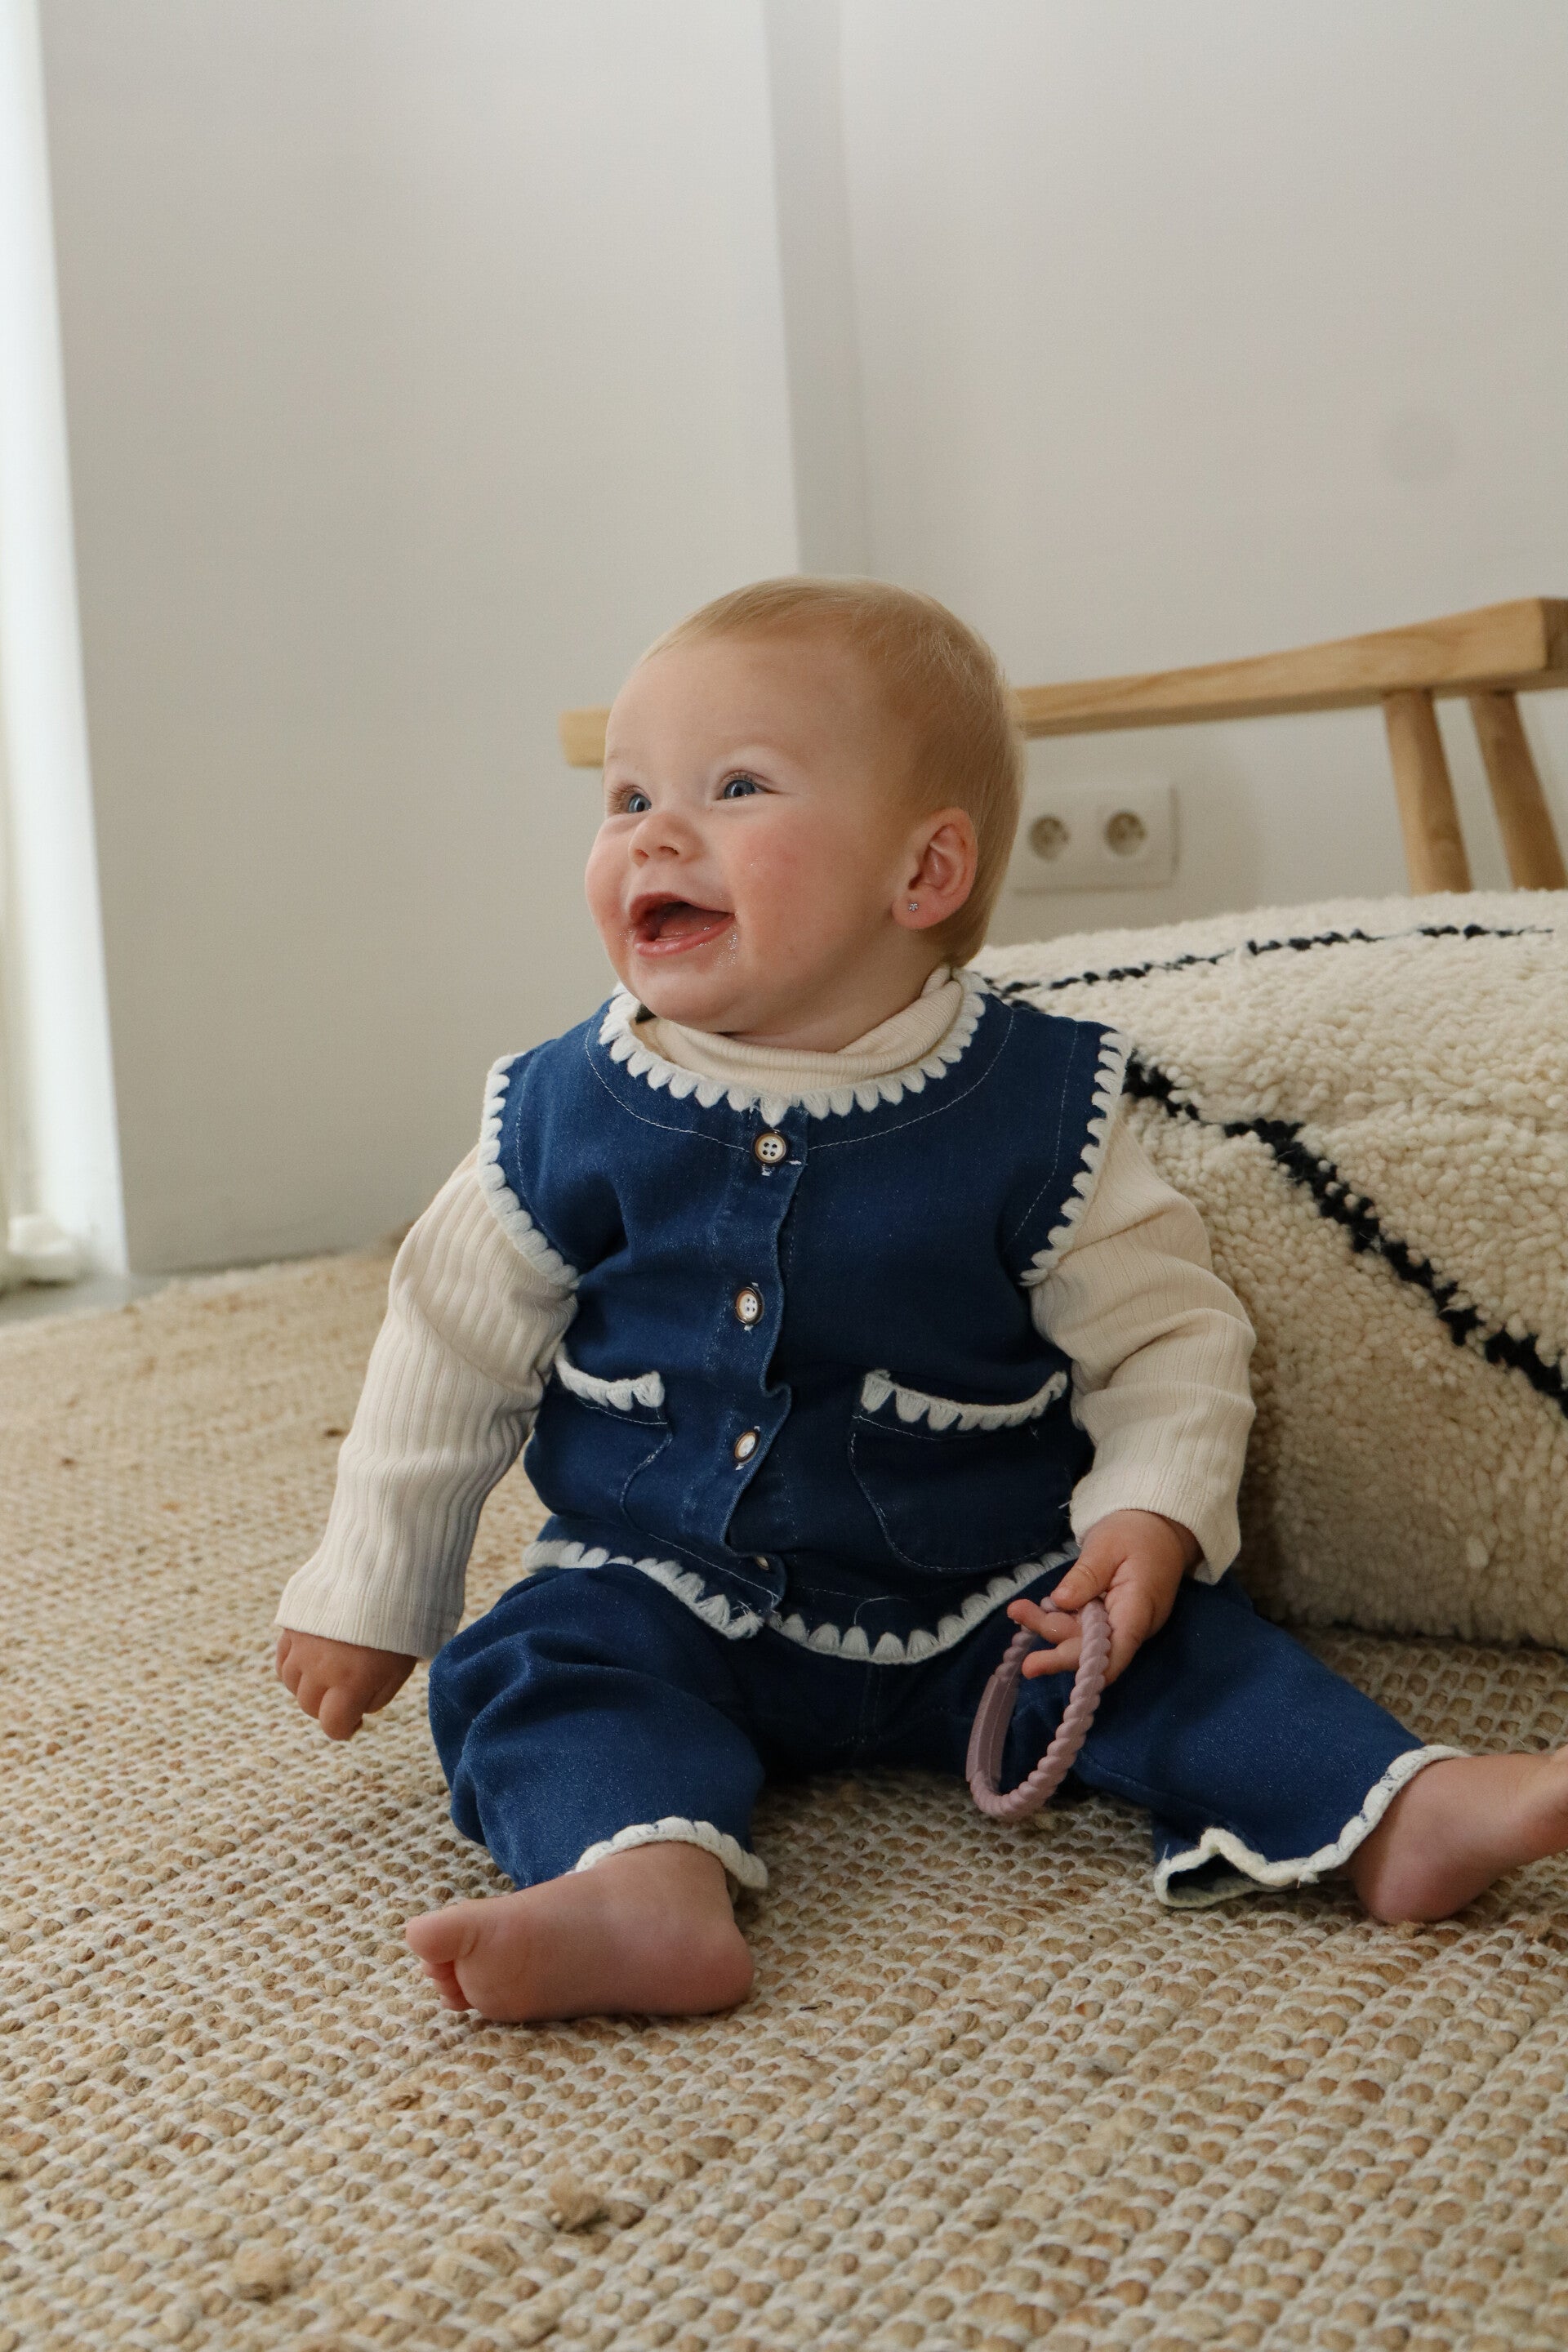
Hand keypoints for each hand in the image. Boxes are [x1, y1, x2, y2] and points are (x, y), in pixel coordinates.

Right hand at [275, 1628, 416, 1739]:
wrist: (380, 1568)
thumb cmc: (401, 1619)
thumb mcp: (401, 1667)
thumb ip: (377, 1696)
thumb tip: (356, 1709)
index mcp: (350, 1683)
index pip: (333, 1726)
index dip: (344, 1729)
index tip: (354, 1723)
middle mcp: (320, 1669)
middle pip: (309, 1706)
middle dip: (327, 1707)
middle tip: (344, 1695)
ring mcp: (302, 1647)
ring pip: (292, 1683)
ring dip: (308, 1686)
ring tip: (328, 1673)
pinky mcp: (292, 1625)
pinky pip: (283, 1659)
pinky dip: (294, 1665)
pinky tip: (310, 1659)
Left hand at [1006, 1509, 1199, 1688]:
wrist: (1157, 1525)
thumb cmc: (1136, 1533)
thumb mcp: (1108, 1546)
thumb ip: (1087, 1574)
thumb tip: (1061, 1601)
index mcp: (1137, 1610)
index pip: (1116, 1652)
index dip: (1088, 1666)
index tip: (1059, 1667)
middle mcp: (1130, 1625)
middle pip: (1092, 1648)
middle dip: (1057, 1651)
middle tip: (1026, 1659)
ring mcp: (1119, 1622)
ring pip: (1082, 1637)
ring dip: (1050, 1628)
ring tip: (1017, 1612)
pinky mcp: (1108, 1615)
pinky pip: (1083, 1626)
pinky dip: (1059, 1619)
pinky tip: (1031, 1612)